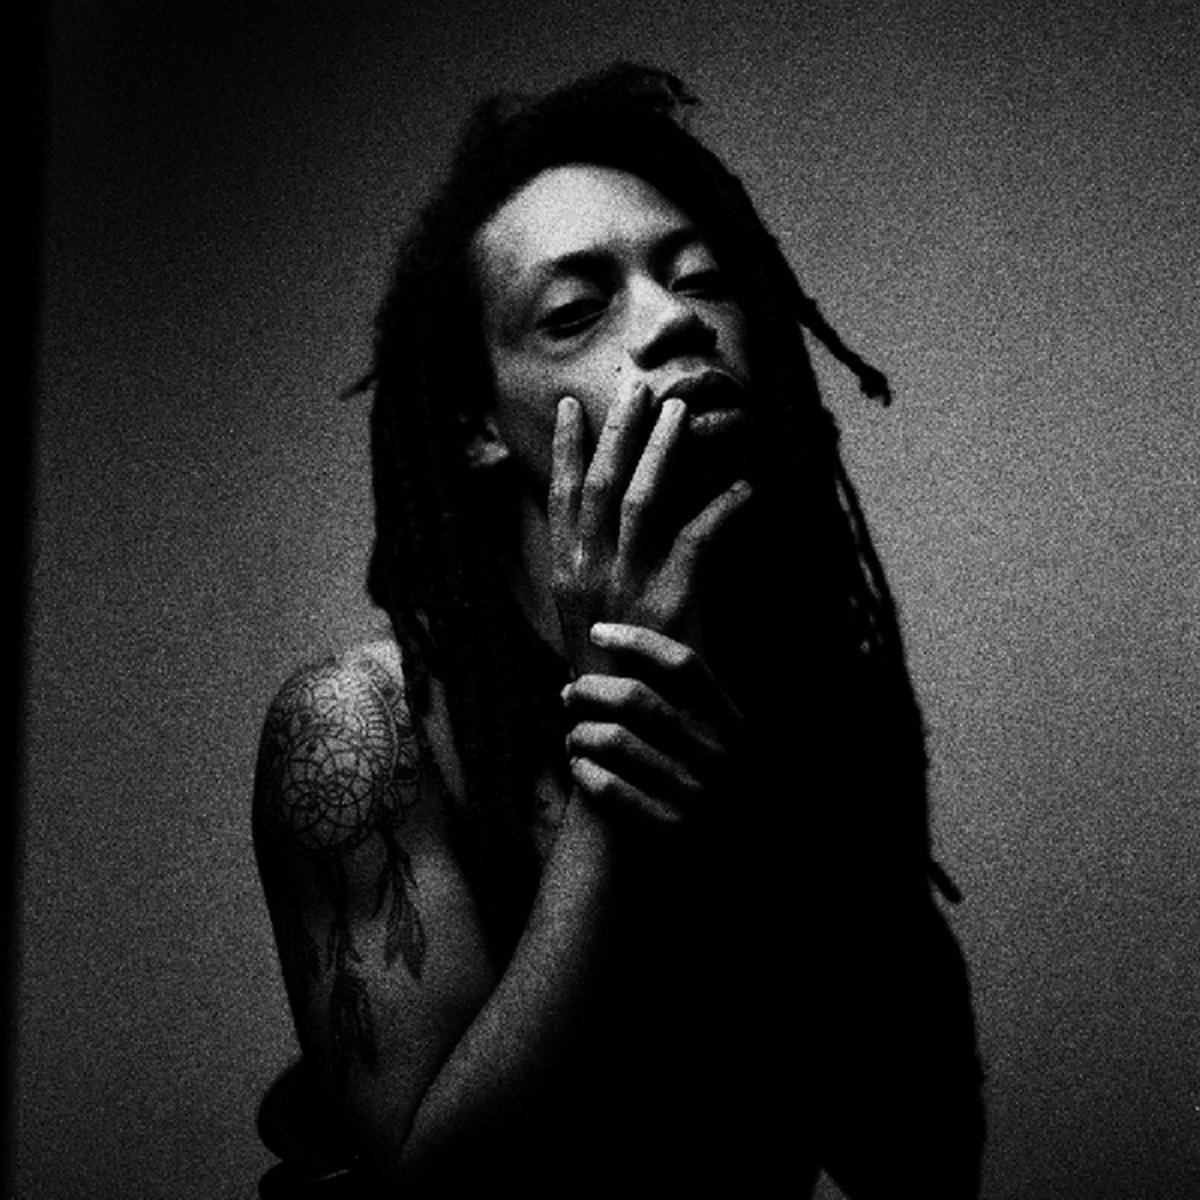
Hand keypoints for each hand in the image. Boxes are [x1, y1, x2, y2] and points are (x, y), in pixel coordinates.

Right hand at [549, 387, 749, 675]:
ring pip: (642, 500)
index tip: (575, 406)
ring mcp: (627, 587)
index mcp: (565, 574)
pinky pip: (699, 538)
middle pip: (600, 486)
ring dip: (663, 452)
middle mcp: (588, 574)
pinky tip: (745, 487)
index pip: (561, 496)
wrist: (627, 734)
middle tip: (639, 391)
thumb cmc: (611, 673)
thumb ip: (594, 569)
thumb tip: (607, 524)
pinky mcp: (670, 604)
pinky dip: (723, 508)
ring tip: (683, 413)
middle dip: (619, 433)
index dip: (568, 448)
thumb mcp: (587, 616)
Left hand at [562, 623, 745, 828]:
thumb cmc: (699, 783)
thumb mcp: (710, 739)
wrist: (723, 856)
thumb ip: (680, 702)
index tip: (596, 631)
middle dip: (589, 689)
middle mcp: (719, 754)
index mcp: (731, 723)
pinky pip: (607, 787)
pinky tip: (578, 766)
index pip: (683, 664)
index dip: (635, 641)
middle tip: (568, 694)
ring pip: (614, 740)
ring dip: (579, 733)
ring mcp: (697, 793)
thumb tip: (615, 646)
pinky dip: (583, 770)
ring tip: (572, 736)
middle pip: (638, 698)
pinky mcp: (671, 829)